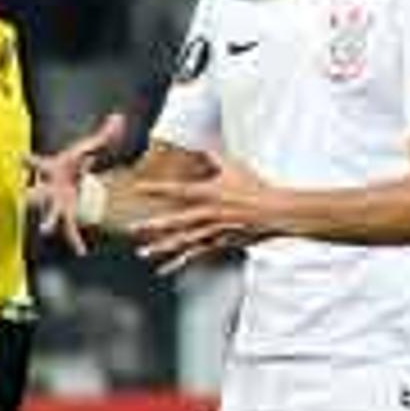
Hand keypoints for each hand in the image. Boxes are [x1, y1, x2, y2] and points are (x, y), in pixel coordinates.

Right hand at [25, 112, 130, 253]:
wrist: (72, 176)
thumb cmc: (76, 161)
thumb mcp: (90, 147)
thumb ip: (105, 134)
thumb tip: (120, 116)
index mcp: (52, 168)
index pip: (36, 162)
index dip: (27, 160)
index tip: (18, 157)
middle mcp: (49, 188)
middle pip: (37, 192)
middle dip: (31, 196)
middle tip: (23, 198)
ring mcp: (56, 203)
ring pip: (50, 215)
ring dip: (49, 223)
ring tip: (45, 233)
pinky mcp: (66, 214)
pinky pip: (70, 229)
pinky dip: (75, 240)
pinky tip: (82, 251)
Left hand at [130, 158, 285, 271]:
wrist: (277, 211)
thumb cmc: (256, 187)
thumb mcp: (234, 166)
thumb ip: (213, 155)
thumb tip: (201, 140)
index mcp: (209, 193)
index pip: (178, 190)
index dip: (157, 189)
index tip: (137, 188)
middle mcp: (209, 214)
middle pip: (177, 221)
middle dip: (154, 225)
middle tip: (132, 228)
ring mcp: (214, 231)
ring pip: (184, 241)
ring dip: (162, 248)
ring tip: (143, 253)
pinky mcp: (220, 243)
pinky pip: (196, 254)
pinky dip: (180, 262)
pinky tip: (166, 269)